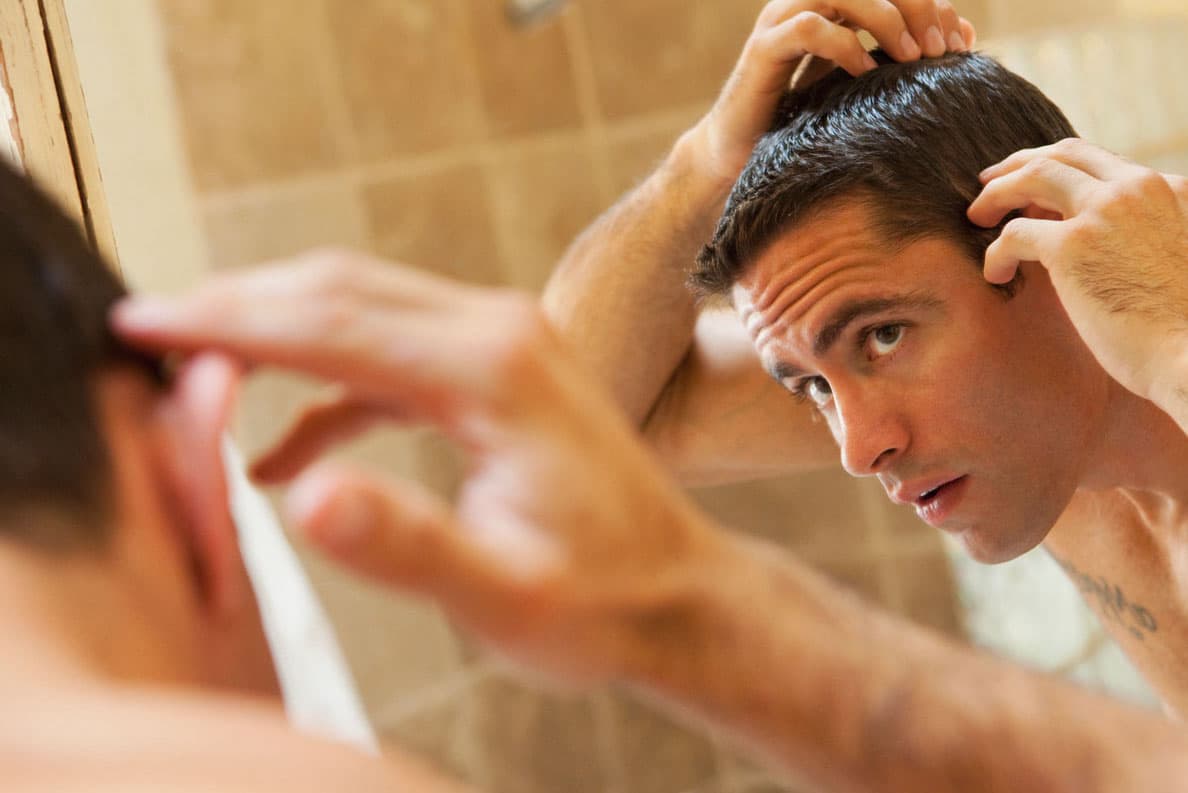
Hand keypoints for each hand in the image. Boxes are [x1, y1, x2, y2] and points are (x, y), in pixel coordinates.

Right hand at [112, 251, 724, 684]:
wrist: (679, 594)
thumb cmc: (604, 601)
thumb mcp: (503, 594)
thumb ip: (405, 546)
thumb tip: (301, 498)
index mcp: (494, 372)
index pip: (332, 323)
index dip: (226, 322)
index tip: (139, 324)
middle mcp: (500, 332)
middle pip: (338, 290)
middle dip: (236, 307)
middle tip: (144, 331)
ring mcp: (502, 343)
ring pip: (361, 309)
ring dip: (277, 335)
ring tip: (196, 374)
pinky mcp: (498, 372)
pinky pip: (391, 358)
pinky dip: (329, 387)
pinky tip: (288, 449)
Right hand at [689, 0, 975, 183]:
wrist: (738, 157)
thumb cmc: (802, 123)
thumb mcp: (863, 84)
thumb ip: (903, 55)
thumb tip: (965, 34)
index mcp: (833, 4)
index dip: (931, 5)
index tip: (958, 46)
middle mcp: (806, 2)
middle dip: (916, 7)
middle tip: (939, 49)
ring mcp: (781, 21)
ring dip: (886, 19)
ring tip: (912, 58)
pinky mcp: (763, 50)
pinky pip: (809, 29)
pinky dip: (845, 46)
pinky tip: (866, 74)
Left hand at [968, 138, 1187, 404]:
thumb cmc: (1183, 329)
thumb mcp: (1173, 259)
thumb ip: (1142, 237)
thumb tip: (1096, 249)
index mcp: (1169, 189)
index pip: (1102, 162)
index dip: (1058, 169)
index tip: (1033, 189)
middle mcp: (1138, 188)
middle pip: (1063, 154)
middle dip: (1018, 165)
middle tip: (989, 184)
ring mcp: (1105, 211)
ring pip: (1033, 176)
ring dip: (996, 193)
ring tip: (977, 217)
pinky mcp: (1072, 245)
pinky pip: (1014, 233)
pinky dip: (996, 252)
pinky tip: (996, 273)